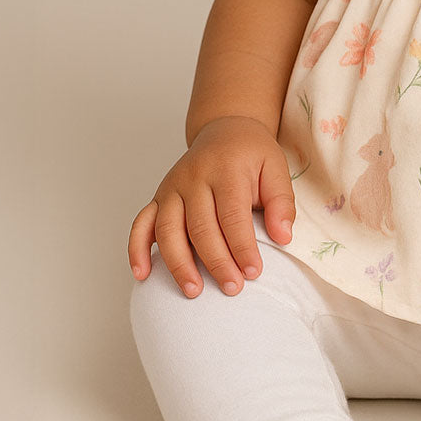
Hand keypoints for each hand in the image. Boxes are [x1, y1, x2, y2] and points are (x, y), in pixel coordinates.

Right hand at [127, 116, 295, 297]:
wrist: (225, 130)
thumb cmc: (252, 154)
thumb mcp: (276, 167)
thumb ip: (282, 202)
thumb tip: (283, 237)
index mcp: (225, 170)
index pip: (232, 215)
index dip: (242, 247)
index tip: (253, 272)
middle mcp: (193, 178)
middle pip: (200, 227)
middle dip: (216, 262)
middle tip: (232, 288)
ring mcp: (171, 188)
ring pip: (168, 229)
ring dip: (178, 263)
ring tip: (194, 291)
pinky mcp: (158, 197)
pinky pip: (140, 224)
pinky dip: (137, 250)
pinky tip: (142, 274)